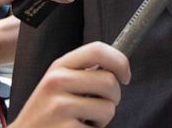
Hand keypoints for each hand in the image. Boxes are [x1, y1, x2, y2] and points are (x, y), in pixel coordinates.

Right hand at [10, 41, 130, 127]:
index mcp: (59, 67)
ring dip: (102, 120)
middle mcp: (57, 81)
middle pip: (110, 82)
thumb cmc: (46, 113)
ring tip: (82, 121)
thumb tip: (118, 66)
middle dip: (113, 98)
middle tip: (97, 108)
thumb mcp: (57, 84)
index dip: (120, 61)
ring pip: (108, 109)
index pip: (98, 49)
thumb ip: (82, 72)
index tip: (125, 77)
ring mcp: (59, 106)